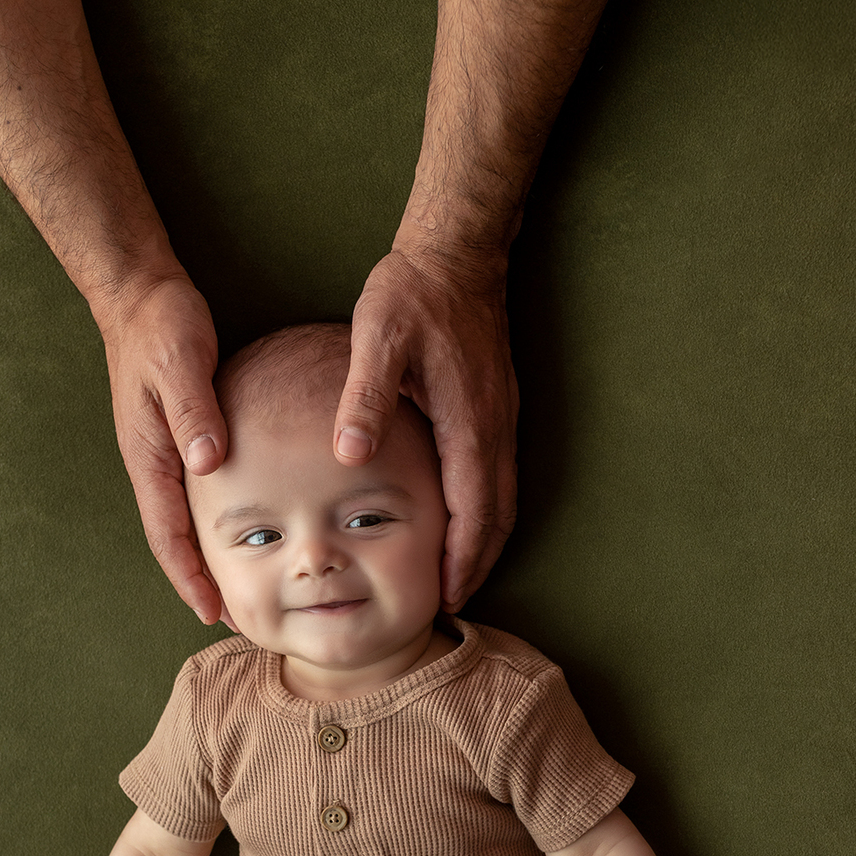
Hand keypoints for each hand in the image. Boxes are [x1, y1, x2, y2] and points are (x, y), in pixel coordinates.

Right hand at [95, 271, 229, 625]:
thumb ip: (193, 412)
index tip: (210, 613)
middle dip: (198, 583)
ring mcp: (164, 452)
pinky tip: (239, 532)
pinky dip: (211, 525)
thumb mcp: (179, 363)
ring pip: (182, 520)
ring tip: (237, 589)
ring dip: (204, 558)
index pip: (167, 532)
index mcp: (150, 454)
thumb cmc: (161, 325)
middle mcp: (153, 462)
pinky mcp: (178, 438)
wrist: (141, 293)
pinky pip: (192, 496)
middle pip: (172, 539)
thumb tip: (206, 464)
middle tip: (232, 621)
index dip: (188, 576)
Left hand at [333, 242, 518, 611]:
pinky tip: (462, 520)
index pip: (471, 513)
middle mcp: (494, 430)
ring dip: (484, 541)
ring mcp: (501, 420)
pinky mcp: (497, 409)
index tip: (446, 598)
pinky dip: (486, 512)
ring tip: (457, 575)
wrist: (457, 252)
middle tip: (452, 603)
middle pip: (497, 518)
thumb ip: (364, 396)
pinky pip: (499, 477)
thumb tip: (351, 454)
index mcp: (468, 424)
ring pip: (504, 500)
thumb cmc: (413, 294)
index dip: (460, 561)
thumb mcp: (377, 338)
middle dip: (476, 565)